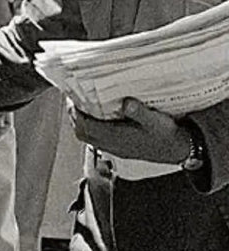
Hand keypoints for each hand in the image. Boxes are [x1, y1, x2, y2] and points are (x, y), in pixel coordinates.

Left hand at [71, 97, 190, 163]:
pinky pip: (97, 139)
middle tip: (73, 100)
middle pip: (82, 133)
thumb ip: (140, 112)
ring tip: (82, 106)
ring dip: (82, 123)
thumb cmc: (167, 136)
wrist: (179, 151)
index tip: (72, 99)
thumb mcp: (156, 121)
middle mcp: (112, 145)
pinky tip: (97, 117)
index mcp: (117, 138)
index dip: (75, 114)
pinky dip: (91, 128)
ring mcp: (115, 148)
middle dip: (74, 117)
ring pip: (89, 137)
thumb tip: (126, 103)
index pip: (86, 128)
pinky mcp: (120, 148)